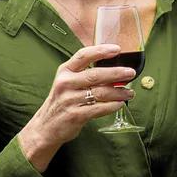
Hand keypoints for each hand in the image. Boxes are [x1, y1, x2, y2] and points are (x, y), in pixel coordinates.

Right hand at [18, 45, 136, 167]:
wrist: (46, 127)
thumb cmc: (62, 102)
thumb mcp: (67, 83)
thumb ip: (85, 75)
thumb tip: (114, 69)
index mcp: (65, 71)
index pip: (83, 56)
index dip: (101, 51)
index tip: (117, 49)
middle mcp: (66, 83)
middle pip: (95, 75)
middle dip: (116, 73)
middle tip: (131, 73)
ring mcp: (69, 100)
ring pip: (100, 93)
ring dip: (118, 92)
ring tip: (129, 93)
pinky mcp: (75, 115)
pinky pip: (99, 108)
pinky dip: (112, 106)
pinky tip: (119, 104)